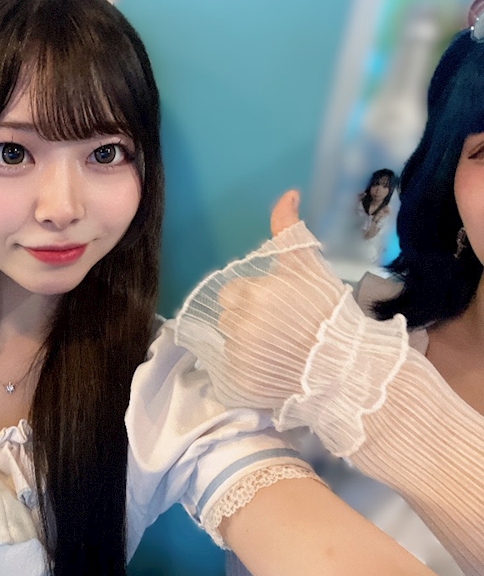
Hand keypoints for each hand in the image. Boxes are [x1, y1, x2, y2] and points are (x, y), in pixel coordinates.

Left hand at [177, 190, 348, 411]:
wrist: (348, 367)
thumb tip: (288, 193)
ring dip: (247, 344)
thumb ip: (289, 229)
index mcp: (248, 293)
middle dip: (247, 318)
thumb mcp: (309, 264)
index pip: (232, 292)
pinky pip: (232, 372)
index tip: (277, 305)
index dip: (254, 296)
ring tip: (280, 350)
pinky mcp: (239, 383)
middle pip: (227, 316)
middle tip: (280, 327)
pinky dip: (249, 370)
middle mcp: (236, 323)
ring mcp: (236, 356)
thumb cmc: (329, 310)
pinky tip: (275, 369)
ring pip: (229, 343)